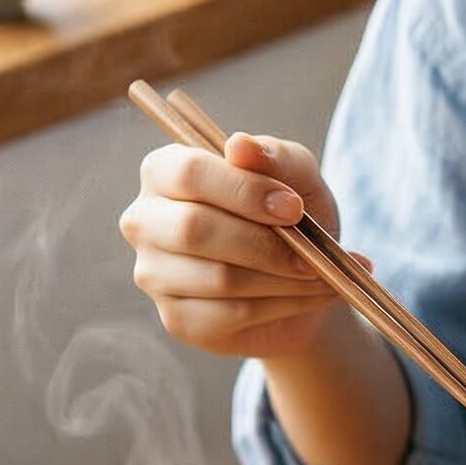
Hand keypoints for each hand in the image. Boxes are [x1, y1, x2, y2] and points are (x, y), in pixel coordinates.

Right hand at [120, 131, 365, 358]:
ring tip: (321, 273)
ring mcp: (154, 274)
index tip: (294, 207)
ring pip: (219, 277)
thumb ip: (274, 155)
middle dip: (266, 243)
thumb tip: (239, 146)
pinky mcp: (177, 319)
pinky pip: (232, 313)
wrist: (305, 278)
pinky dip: (284, 305)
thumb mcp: (298, 176)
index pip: (188, 173)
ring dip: (283, 278)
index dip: (244, 191)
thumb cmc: (290, 215)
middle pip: (193, 229)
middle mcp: (144, 220)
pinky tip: (310, 294)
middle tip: (312, 253)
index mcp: (164, 170)